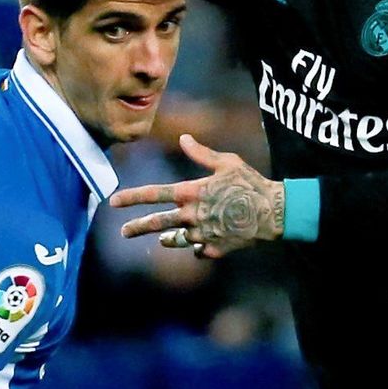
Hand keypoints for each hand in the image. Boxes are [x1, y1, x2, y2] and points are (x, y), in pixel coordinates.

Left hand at [110, 133, 283, 258]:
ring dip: (169, 238)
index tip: (113, 201)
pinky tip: (203, 242)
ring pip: (176, 240)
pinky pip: (198, 251)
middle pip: (156, 224)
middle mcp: (192, 216)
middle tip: (123, 232)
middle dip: (137, 228)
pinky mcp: (214, 250)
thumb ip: (201, 154)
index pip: (153, 194)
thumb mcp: (227, 162)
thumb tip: (183, 138)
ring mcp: (202, 236)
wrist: (274, 213)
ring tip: (164, 238)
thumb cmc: (251, 183)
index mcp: (191, 192)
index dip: (131, 197)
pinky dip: (198, 246)